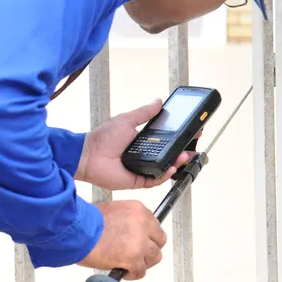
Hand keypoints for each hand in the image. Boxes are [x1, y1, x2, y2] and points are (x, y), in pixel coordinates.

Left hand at [75, 99, 196, 190]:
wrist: (88, 155)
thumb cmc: (103, 138)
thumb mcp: (127, 120)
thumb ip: (144, 113)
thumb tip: (158, 101)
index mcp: (142, 141)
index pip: (166, 141)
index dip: (179, 138)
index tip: (192, 133)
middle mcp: (144, 155)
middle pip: (169, 156)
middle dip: (183, 153)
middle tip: (193, 147)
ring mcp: (142, 168)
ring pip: (165, 168)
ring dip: (177, 163)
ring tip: (184, 156)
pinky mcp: (137, 180)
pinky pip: (155, 180)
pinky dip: (164, 175)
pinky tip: (171, 167)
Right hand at [78, 200, 165, 279]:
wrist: (77, 231)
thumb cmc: (86, 221)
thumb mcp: (111, 209)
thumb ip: (125, 219)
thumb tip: (127, 230)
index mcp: (137, 210)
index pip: (154, 224)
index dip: (148, 235)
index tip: (143, 240)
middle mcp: (142, 225)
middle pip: (159, 240)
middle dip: (150, 248)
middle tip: (140, 254)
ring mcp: (139, 242)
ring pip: (154, 257)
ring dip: (143, 262)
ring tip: (131, 265)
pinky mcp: (133, 259)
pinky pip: (141, 271)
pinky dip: (133, 274)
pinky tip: (124, 272)